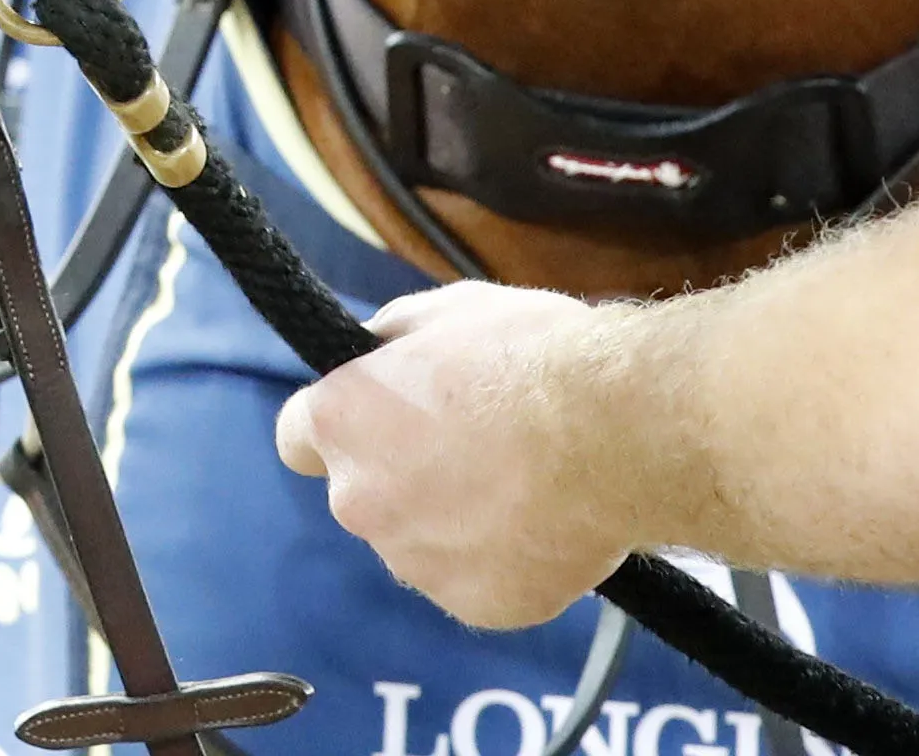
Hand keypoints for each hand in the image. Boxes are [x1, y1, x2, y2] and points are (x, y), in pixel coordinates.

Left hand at [272, 282, 628, 627]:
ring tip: (522, 487)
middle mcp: (359, 501)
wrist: (619, 433)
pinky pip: (475, 584)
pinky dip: (502, 564)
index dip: (341, 425)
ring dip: (452, 524)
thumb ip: (394, 342)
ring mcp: (416, 563)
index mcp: (339, 423)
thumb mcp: (448, 311)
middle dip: (402, 476)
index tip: (378, 419)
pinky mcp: (476, 606)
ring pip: (419, 544)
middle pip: (363, 494)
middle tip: (473, 448)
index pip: (298, 438)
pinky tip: (544, 528)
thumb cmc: (532, 358)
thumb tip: (379, 354)